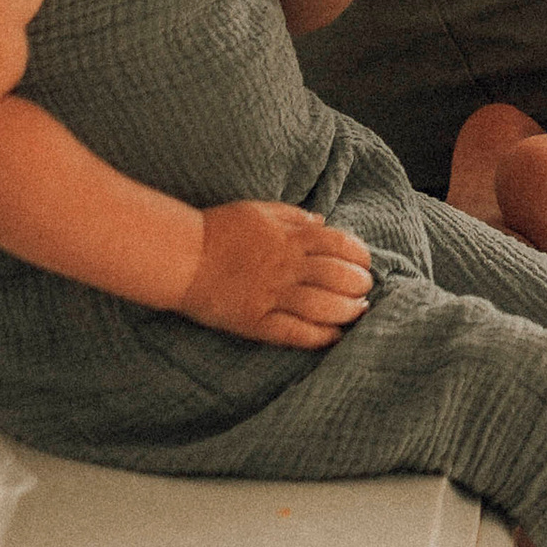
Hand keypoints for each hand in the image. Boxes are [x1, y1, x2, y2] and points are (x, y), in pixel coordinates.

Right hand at [178, 199, 374, 345]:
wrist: (181, 256)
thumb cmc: (218, 229)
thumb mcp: (259, 211)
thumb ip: (293, 216)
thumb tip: (322, 220)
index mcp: (289, 236)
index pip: (340, 244)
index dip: (360, 256)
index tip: (365, 264)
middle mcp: (286, 265)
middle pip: (338, 276)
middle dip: (360, 284)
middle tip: (365, 290)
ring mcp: (271, 294)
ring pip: (323, 306)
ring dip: (348, 310)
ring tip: (358, 312)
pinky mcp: (256, 321)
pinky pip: (296, 332)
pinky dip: (320, 336)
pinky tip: (334, 336)